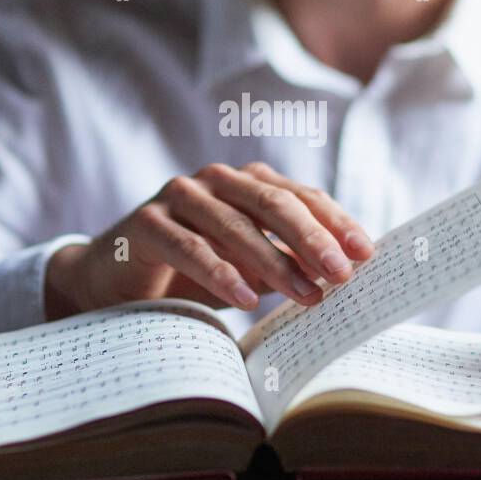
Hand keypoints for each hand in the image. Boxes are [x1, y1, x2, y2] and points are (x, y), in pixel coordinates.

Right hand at [45, 161, 373, 317]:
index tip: (366, 253)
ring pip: (234, 225)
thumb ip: (288, 262)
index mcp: (246, 183)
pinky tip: (246, 298)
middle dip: (312, 239)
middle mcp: (215, 180)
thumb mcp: (248, 268)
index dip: (336, 221)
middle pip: (273, 202)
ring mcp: (178, 196)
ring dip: (275, 263)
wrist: (113, 280)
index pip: (300, 195)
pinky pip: (189, 247)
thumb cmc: (190, 272)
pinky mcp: (146, 223)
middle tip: (342, 273)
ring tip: (306, 295)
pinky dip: (220, 273)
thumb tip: (344, 274)